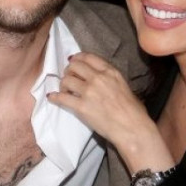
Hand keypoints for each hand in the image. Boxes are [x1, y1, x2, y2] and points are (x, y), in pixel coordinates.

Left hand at [47, 53, 173, 172]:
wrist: (132, 128)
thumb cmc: (133, 110)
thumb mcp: (124, 85)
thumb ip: (109, 78)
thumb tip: (98, 78)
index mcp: (110, 71)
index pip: (88, 57)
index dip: (77, 58)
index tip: (72, 61)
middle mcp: (98, 78)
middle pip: (74, 66)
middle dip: (69, 71)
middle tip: (69, 78)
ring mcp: (89, 91)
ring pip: (66, 80)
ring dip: (63, 85)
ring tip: (65, 91)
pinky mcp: (81, 106)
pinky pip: (62, 98)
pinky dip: (54, 97)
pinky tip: (52, 97)